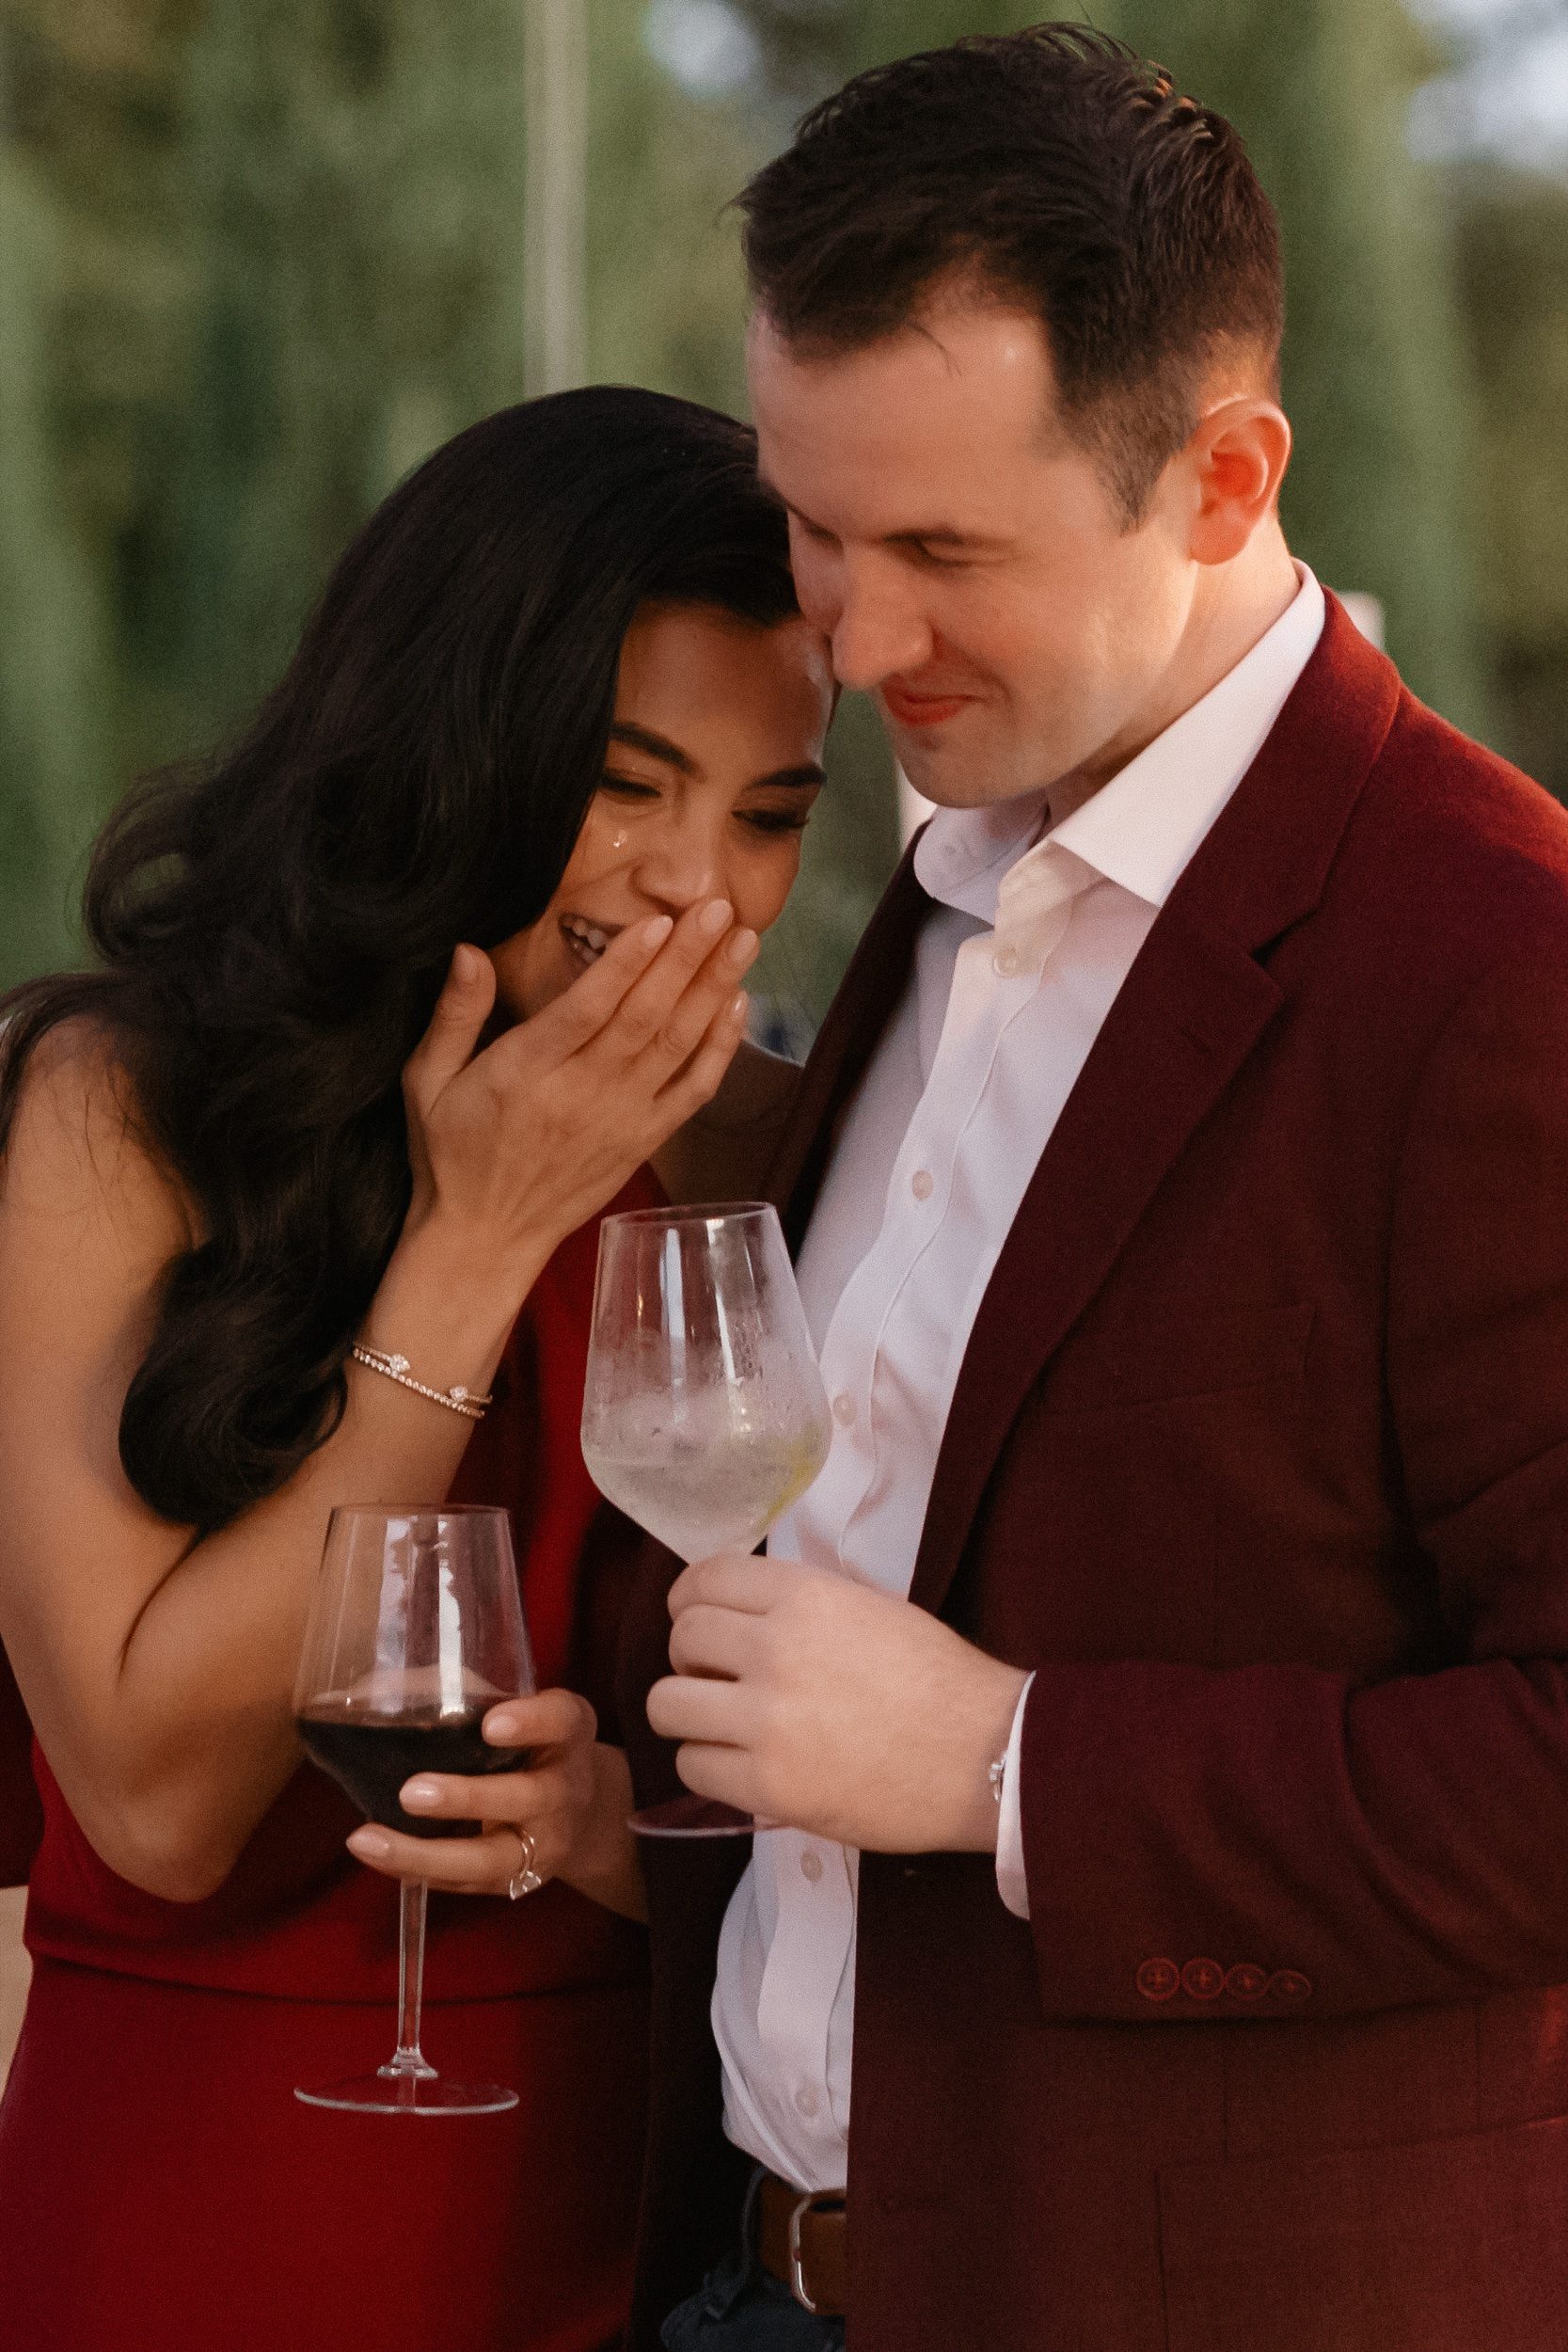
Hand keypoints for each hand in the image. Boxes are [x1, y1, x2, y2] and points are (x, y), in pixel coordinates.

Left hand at [344, 1691, 646, 1920]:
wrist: (578, 1807)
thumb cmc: (526, 1742)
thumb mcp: (515, 1708)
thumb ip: (467, 1696)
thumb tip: (381, 1688)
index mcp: (568, 1732)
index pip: (561, 1721)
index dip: (530, 1723)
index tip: (490, 1724)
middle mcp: (567, 1789)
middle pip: (529, 1798)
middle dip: (468, 1798)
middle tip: (411, 1792)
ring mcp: (546, 1844)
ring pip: (492, 1859)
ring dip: (427, 1853)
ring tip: (369, 1840)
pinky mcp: (518, 1881)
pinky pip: (466, 1884)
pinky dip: (416, 1870)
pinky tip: (376, 1855)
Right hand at [400, 900, 757, 1279]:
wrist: (485, 1239)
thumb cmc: (451, 1156)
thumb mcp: (426, 1083)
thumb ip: (453, 1015)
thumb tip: (469, 951)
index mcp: (524, 1074)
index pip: (585, 1011)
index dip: (625, 965)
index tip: (659, 922)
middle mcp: (580, 1095)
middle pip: (644, 1019)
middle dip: (685, 960)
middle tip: (718, 907)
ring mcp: (620, 1120)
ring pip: (676, 1046)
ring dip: (713, 990)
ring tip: (743, 941)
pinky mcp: (644, 1141)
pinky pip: (692, 1091)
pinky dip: (719, 1049)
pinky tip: (738, 1005)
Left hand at [647, 1556, 1029, 1852]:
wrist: (988, 1755)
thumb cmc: (941, 1682)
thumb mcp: (870, 1609)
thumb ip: (801, 1606)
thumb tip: (741, 1613)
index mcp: (805, 1597)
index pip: (704, 1579)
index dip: (690, 1600)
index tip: (696, 1618)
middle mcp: (776, 1649)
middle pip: (680, 1639)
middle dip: (691, 1658)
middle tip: (718, 1679)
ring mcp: (767, 1720)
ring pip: (667, 1705)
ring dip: (688, 1713)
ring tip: (722, 1725)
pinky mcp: (768, 1785)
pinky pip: (692, 1766)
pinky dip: (709, 1765)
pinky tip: (743, 1765)